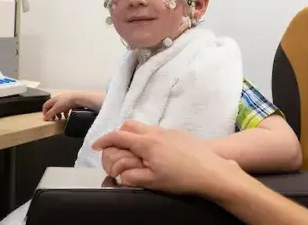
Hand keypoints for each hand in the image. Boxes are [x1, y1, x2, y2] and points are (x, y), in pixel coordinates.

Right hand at [42, 91, 81, 120]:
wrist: (77, 98)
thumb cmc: (67, 101)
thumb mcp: (56, 109)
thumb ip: (50, 114)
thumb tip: (45, 118)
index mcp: (53, 100)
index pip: (46, 105)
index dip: (44, 112)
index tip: (46, 118)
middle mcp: (58, 99)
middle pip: (52, 108)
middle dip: (52, 114)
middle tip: (53, 119)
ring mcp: (64, 101)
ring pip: (59, 109)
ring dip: (58, 114)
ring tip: (60, 119)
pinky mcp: (69, 103)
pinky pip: (65, 109)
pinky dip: (65, 113)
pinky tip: (66, 117)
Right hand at [92, 120, 240, 196]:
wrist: (212, 171)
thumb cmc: (182, 178)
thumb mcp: (153, 182)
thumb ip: (132, 177)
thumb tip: (119, 174)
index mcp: (146, 143)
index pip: (118, 136)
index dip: (104, 140)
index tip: (96, 146)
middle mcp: (156, 132)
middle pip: (130, 125)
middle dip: (118, 133)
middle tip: (114, 147)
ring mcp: (169, 131)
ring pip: (144, 127)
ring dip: (134, 135)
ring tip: (134, 150)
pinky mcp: (180, 133)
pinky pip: (158, 131)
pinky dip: (149, 137)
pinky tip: (156, 152)